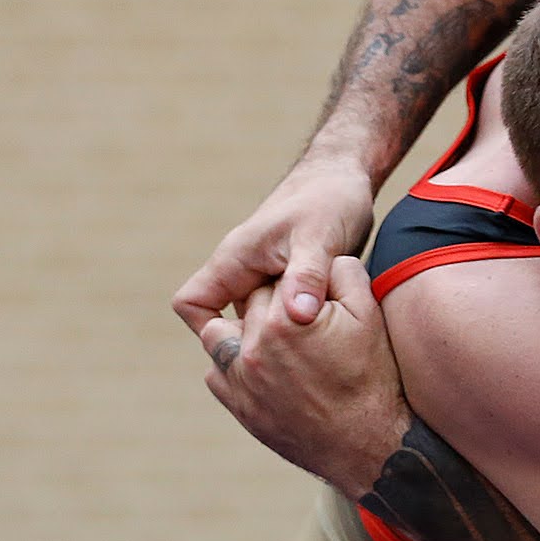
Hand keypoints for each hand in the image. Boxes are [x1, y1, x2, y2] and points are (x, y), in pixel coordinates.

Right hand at [171, 155, 379, 333]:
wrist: (347, 178)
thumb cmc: (329, 199)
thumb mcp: (319, 237)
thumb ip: (306, 275)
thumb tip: (296, 316)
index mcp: (235, 260)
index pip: (192, 304)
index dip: (209, 332)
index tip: (249, 348)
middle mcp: (244, 272)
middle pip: (226, 323)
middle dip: (252, 345)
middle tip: (291, 362)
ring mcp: (266, 279)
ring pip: (257, 323)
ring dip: (280, 339)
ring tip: (314, 353)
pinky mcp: (290, 285)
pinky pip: (282, 317)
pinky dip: (299, 330)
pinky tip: (329, 338)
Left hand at [193, 256, 411, 495]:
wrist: (368, 443)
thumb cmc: (372, 378)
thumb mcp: (369, 315)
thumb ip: (343, 272)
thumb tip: (326, 257)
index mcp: (284, 319)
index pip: (273, 281)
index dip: (293, 288)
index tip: (309, 301)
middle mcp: (254, 348)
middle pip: (247, 306)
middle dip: (269, 307)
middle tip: (298, 323)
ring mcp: (241, 381)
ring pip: (221, 335)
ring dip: (241, 330)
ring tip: (271, 339)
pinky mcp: (239, 407)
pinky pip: (217, 372)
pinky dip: (233, 364)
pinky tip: (261, 367)